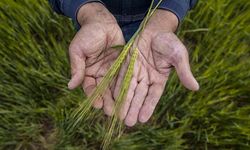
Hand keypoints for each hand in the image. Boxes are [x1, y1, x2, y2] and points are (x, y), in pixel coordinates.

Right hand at [68, 3, 124, 113]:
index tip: (97, 105)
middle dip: (106, 101)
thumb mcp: (78, 50)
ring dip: (117, 98)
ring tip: (121, 109)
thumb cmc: (87, 34)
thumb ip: (76, 68)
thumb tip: (70, 86)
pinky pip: (123, 77)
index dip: (93, 96)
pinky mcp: (121, 66)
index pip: (89, 87)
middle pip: (103, 91)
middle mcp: (99, 74)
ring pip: (114, 87)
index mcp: (87, 72)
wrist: (102, 22)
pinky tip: (129, 95)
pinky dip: (125, 87)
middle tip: (111, 112)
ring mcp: (111, 70)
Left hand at [114, 10, 198, 125]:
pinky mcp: (126, 64)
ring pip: (128, 89)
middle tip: (128, 123)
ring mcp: (135, 71)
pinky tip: (112, 98)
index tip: (142, 119)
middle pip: (139, 96)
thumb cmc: (169, 41)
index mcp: (159, 79)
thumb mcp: (179, 56)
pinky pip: (121, 77)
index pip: (152, 96)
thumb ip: (184, 72)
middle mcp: (146, 78)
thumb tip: (195, 88)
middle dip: (133, 109)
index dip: (147, 107)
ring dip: (124, 102)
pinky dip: (117, 87)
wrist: (155, 28)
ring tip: (119, 115)